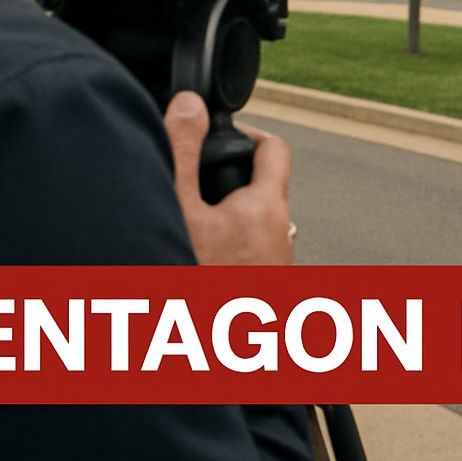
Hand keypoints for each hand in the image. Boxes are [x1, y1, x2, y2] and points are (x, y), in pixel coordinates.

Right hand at [165, 91, 293, 265]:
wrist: (211, 356)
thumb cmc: (197, 281)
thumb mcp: (180, 209)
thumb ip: (184, 154)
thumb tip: (190, 105)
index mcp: (266, 206)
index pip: (274, 147)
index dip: (246, 132)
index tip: (219, 136)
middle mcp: (281, 232)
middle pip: (260, 186)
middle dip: (226, 181)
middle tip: (192, 188)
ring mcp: (275, 260)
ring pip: (251, 221)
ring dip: (224, 217)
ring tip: (190, 227)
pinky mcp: (265, 282)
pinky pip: (248, 250)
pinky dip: (226, 245)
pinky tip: (198, 257)